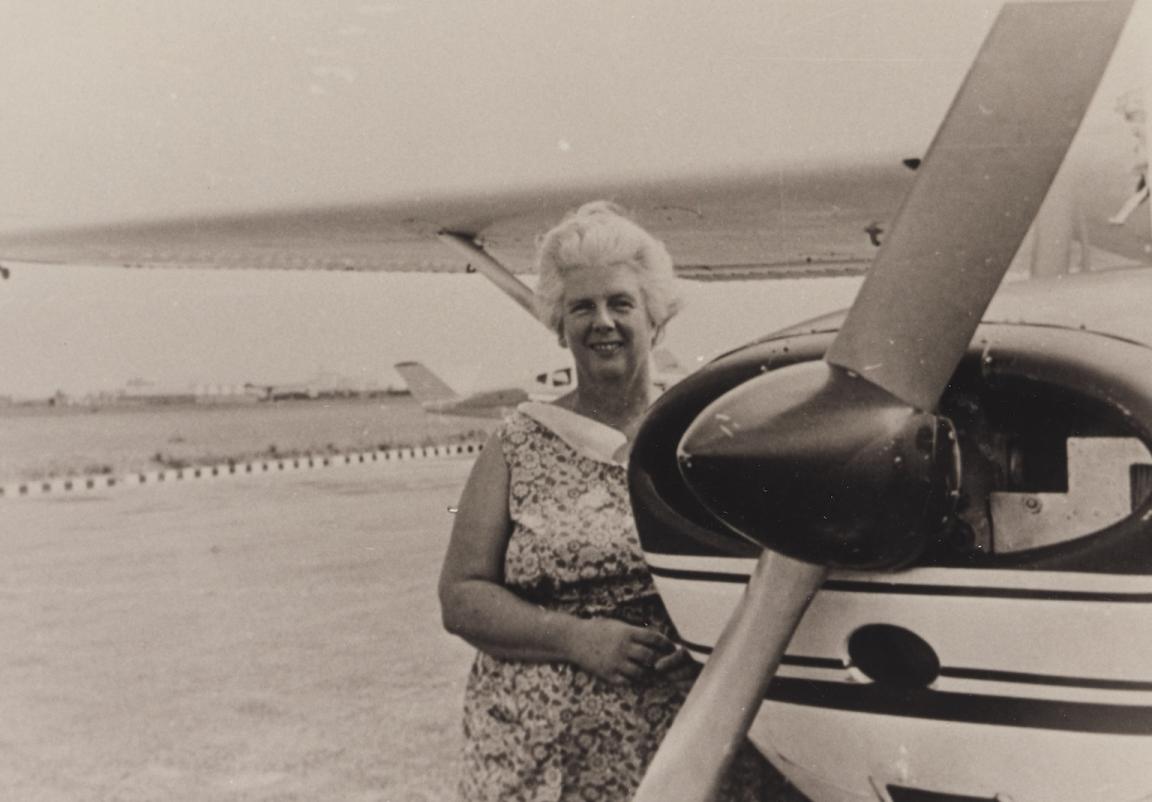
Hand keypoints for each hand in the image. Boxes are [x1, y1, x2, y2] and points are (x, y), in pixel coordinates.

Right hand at [565, 617, 683, 683]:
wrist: (574, 639)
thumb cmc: (598, 630)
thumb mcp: (617, 625)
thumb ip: (635, 632)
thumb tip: (657, 640)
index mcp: (626, 632)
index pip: (653, 638)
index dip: (665, 644)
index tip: (670, 647)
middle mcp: (622, 647)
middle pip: (650, 657)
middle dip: (658, 660)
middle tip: (661, 662)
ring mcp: (615, 662)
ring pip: (640, 672)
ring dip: (646, 672)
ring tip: (647, 670)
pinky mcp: (608, 674)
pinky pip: (627, 682)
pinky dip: (632, 680)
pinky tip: (632, 675)